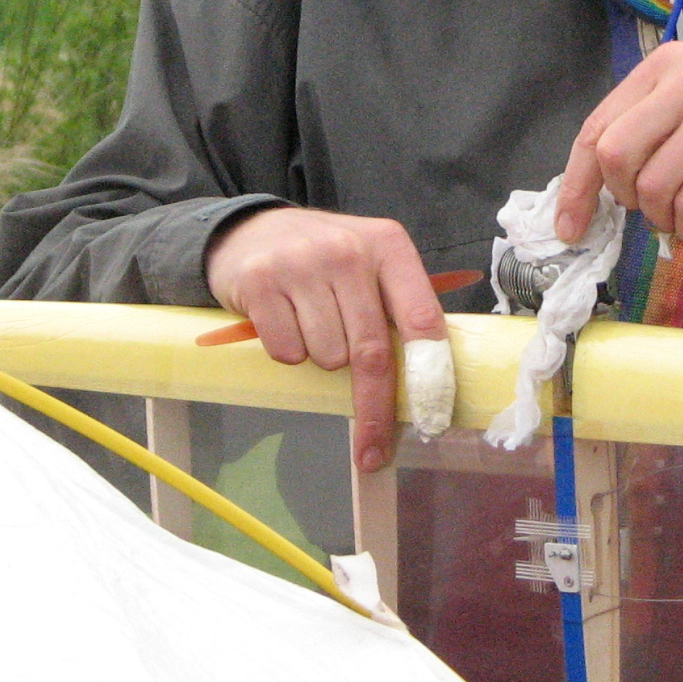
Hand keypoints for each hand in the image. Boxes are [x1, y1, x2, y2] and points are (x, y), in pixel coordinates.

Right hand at [204, 208, 446, 472]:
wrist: (253, 230)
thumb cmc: (324, 260)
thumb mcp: (370, 266)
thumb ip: (397, 309)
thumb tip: (426, 387)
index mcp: (389, 245)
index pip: (422, 320)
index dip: (429, 378)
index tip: (430, 423)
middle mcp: (348, 250)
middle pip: (372, 352)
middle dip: (374, 409)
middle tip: (371, 451)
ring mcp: (301, 263)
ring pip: (327, 356)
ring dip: (322, 360)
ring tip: (312, 326)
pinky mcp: (260, 280)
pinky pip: (286, 352)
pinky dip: (287, 352)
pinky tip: (284, 321)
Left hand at [554, 46, 682, 245]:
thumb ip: (657, 120)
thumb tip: (607, 182)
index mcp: (664, 66)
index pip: (597, 129)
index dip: (576, 186)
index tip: (571, 226)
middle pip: (615, 159)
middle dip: (626, 203)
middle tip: (658, 213)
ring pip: (654, 188)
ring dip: (669, 222)